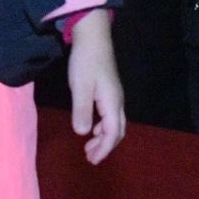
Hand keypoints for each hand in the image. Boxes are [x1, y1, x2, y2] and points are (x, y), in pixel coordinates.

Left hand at [68, 9, 124, 164]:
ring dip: (102, 138)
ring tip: (89, 147)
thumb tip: (82, 133)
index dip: (103, 149)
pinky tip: (91, 127)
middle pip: (117, 131)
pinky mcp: (108, 91)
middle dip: (105, 146)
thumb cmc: (85, 62)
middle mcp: (118, 102)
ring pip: (114, 124)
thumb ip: (82, 110)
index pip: (112, 133)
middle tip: (90, 158)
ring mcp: (114, 96)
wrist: (93, 38)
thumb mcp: (80, 87)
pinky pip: (109, 116)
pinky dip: (101, 126)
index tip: (92, 160)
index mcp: (112, 103)